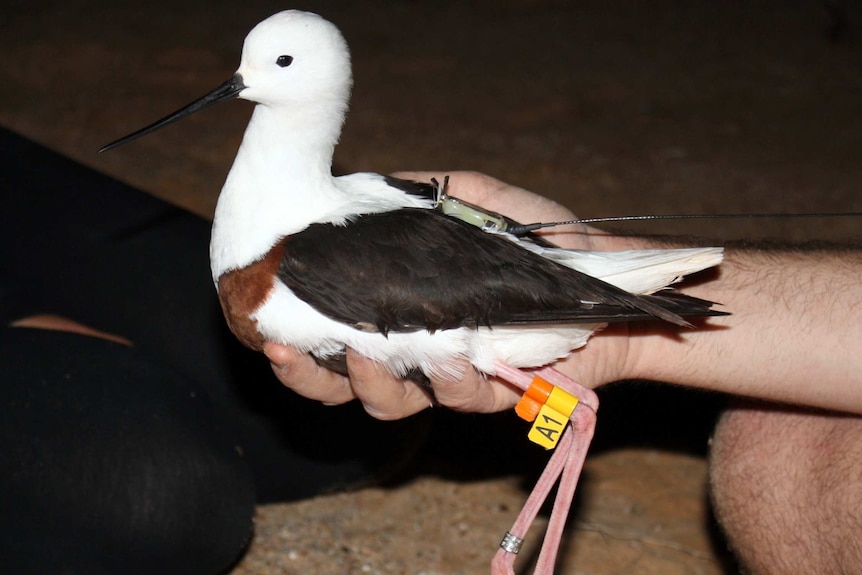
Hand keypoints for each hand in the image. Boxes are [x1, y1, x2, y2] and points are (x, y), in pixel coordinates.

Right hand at [264, 171, 632, 418]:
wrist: (596, 273)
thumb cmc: (529, 235)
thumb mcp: (463, 197)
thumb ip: (405, 196)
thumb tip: (346, 182)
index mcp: (391, 310)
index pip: (324, 335)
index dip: (289, 341)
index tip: (265, 328)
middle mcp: (409, 350)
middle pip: (339, 386)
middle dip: (308, 376)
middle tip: (289, 350)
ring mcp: (447, 375)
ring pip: (388, 402)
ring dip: (372, 380)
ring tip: (368, 351)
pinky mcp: (491, 391)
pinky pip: (458, 398)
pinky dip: (450, 379)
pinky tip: (452, 358)